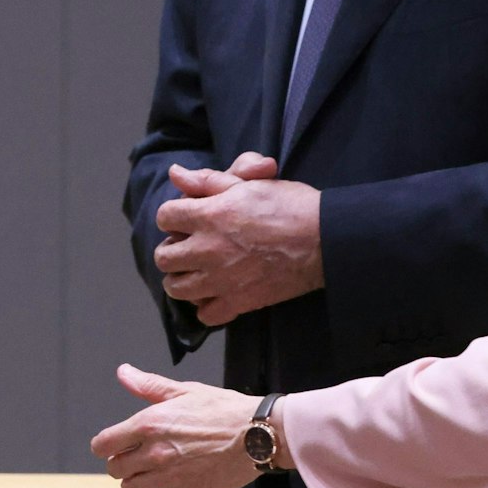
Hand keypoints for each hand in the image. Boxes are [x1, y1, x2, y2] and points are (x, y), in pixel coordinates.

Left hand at [90, 365, 263, 487]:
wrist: (258, 434)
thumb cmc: (224, 409)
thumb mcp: (184, 390)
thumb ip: (149, 386)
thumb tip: (123, 373)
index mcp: (149, 424)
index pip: (104, 445)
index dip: (105, 445)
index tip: (114, 444)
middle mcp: (154, 453)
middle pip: (115, 469)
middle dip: (121, 462)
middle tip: (137, 456)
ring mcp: (170, 477)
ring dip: (137, 480)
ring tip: (152, 471)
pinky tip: (169, 486)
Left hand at [154, 153, 322, 325]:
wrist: (324, 239)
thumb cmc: (289, 204)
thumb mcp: (248, 184)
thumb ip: (207, 181)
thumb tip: (175, 173)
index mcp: (209, 216)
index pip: (165, 217)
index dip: (174, 214)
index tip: (187, 217)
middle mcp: (207, 249)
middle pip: (164, 257)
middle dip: (172, 248)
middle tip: (190, 245)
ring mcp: (221, 280)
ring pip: (176, 288)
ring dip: (182, 278)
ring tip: (198, 270)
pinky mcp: (238, 302)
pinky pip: (205, 314)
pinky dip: (207, 305)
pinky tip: (217, 292)